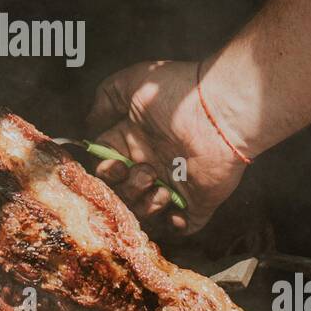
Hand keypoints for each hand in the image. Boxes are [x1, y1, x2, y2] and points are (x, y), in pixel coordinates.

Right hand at [87, 60, 246, 235]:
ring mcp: (175, 184)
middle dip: (125, 189)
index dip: (105, 171)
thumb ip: (104, 99)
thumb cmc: (177, 93)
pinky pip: (180, 227)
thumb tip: (89, 124)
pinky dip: (172, 225)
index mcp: (134, 141)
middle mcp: (151, 164)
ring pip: (144, 212)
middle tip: (144, 173)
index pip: (107, 165)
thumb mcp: (131, 83)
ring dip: (144, 205)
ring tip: (161, 189)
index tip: (115, 165)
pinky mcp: (197, 202)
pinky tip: (173, 207)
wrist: (221, 111)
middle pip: (122, 192)